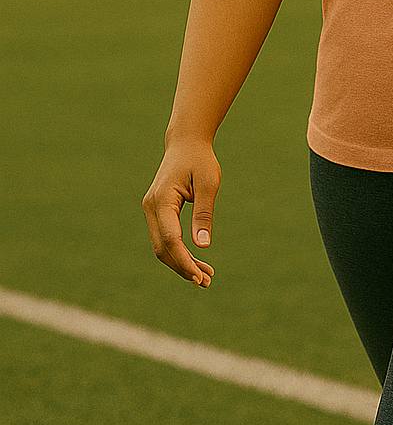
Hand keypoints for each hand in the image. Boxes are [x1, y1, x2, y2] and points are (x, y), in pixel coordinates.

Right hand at [142, 139, 220, 287]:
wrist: (186, 143)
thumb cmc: (200, 160)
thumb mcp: (208, 184)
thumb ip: (204, 214)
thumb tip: (202, 245)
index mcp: (162, 200)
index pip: (171, 240)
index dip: (185, 261)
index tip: (201, 277)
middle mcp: (151, 207)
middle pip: (163, 248)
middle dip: (183, 267)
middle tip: (207, 281)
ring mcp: (151, 210)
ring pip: (162, 246)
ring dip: (181, 263)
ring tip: (206, 276)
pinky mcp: (157, 212)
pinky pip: (164, 237)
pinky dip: (178, 252)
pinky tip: (196, 261)